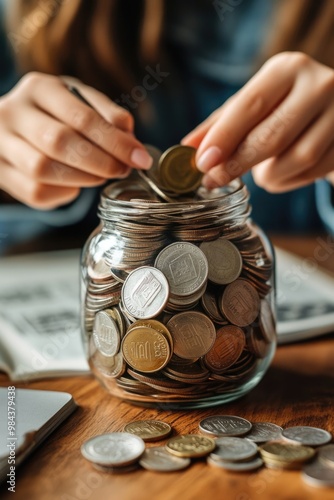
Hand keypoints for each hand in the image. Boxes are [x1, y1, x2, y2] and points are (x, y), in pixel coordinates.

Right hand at [0, 73, 151, 208]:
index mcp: (38, 88)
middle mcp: (12, 112)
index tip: (140, 158)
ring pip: (43, 170)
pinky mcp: (0, 173)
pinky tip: (74, 184)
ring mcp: (1, 144)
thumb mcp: (80, 101)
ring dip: (82, 178)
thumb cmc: (53, 113)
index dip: (115, 142)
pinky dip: (62, 193)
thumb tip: (130, 137)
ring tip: (102, 176)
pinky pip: (35, 192)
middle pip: (59, 142)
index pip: (81, 117)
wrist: (10, 126)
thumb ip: (106, 114)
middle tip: (123, 170)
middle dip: (100, 162)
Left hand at [182, 52, 333, 191]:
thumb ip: (221, 124)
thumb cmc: (284, 105)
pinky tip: (283, 172)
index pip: (249, 105)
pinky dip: (288, 181)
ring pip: (295, 159)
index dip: (223, 138)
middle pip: (271, 136)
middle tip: (213, 180)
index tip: (201, 163)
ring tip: (259, 172)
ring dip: (268, 176)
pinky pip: (311, 172)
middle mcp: (318, 85)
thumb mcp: (254, 104)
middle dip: (236, 164)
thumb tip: (187, 147)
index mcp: (287, 69)